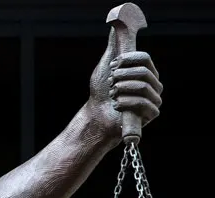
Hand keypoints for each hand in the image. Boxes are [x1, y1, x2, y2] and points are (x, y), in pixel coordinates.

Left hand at [85, 27, 162, 142]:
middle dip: (122, 77)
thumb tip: (115, 27)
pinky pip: (143, 103)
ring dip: (121, 90)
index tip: (113, 66)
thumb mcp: (106, 66)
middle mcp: (154, 83)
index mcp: (146, 70)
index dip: (128, 60)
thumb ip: (114, 48)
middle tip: (111, 83)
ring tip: (112, 95)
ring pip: (143, 87)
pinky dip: (125, 103)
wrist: (97, 116)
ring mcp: (155, 99)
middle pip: (143, 72)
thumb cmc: (102, 92)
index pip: (145, 58)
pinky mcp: (152, 114)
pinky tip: (116, 105)